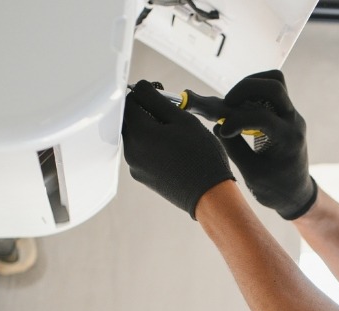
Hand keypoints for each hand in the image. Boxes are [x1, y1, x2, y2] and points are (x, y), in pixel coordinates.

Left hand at [121, 80, 233, 218]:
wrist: (210, 195)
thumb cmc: (202, 157)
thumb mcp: (183, 120)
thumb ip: (158, 100)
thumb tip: (141, 88)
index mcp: (140, 133)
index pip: (128, 101)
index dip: (143, 93)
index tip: (160, 94)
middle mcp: (131, 150)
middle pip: (129, 119)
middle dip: (145, 110)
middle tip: (169, 111)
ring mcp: (135, 166)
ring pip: (135, 136)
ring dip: (149, 128)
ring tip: (174, 132)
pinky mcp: (142, 176)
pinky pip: (141, 152)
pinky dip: (152, 145)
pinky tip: (173, 149)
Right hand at [216, 70, 316, 219]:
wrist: (296, 193)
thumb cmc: (275, 188)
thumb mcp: (251, 173)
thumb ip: (234, 148)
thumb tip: (219, 126)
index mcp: (288, 139)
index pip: (262, 117)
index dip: (237, 120)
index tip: (222, 131)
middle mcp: (294, 122)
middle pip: (274, 86)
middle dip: (246, 88)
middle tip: (227, 103)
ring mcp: (292, 115)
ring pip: (276, 81)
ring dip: (251, 84)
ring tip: (233, 101)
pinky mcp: (286, 113)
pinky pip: (272, 90)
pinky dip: (254, 90)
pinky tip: (240, 104)